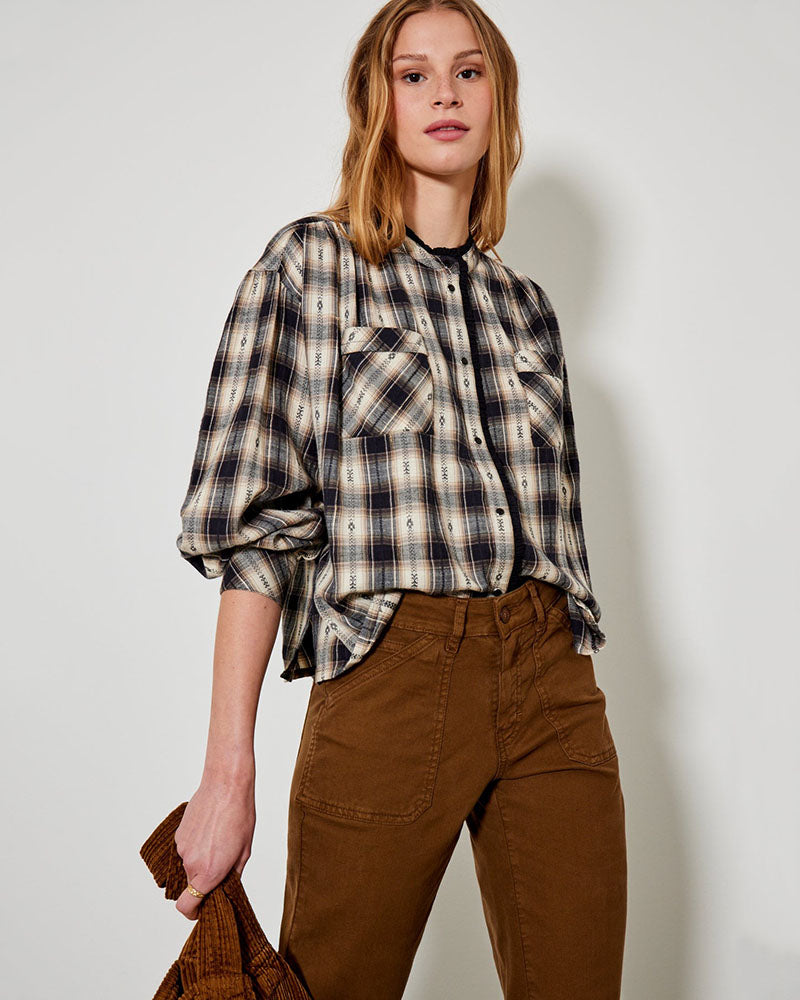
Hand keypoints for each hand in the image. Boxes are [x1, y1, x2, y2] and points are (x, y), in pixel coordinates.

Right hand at [173, 771, 255, 919]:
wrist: (226, 784)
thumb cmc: (240, 816)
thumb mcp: (244, 851)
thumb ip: (231, 876)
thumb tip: (224, 888)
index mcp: (208, 872)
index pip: (186, 906)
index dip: (193, 912)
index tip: (201, 909)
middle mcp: (190, 863)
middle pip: (191, 885)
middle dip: (203, 881)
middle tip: (222, 865)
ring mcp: (182, 848)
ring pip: (189, 865)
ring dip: (200, 861)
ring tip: (219, 840)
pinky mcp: (179, 834)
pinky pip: (186, 849)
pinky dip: (196, 846)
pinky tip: (210, 830)